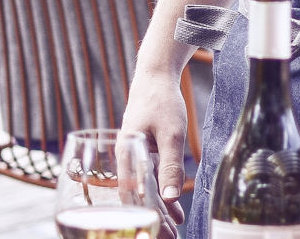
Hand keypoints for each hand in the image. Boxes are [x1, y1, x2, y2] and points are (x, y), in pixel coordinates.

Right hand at [120, 71, 190, 223]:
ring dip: (158, 210)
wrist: (155, 76)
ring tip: (173, 231)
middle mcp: (124, 159)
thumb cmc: (161, 101)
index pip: (133, 197)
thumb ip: (170, 166)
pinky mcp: (143, 153)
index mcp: (125, 155)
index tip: (161, 234)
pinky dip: (161, 194)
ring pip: (144, 190)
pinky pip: (150, 179)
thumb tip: (172, 198)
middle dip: (153, 220)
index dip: (146, 218)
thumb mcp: (171, 134)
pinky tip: (174, 210)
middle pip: (137, 198)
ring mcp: (133, 156)